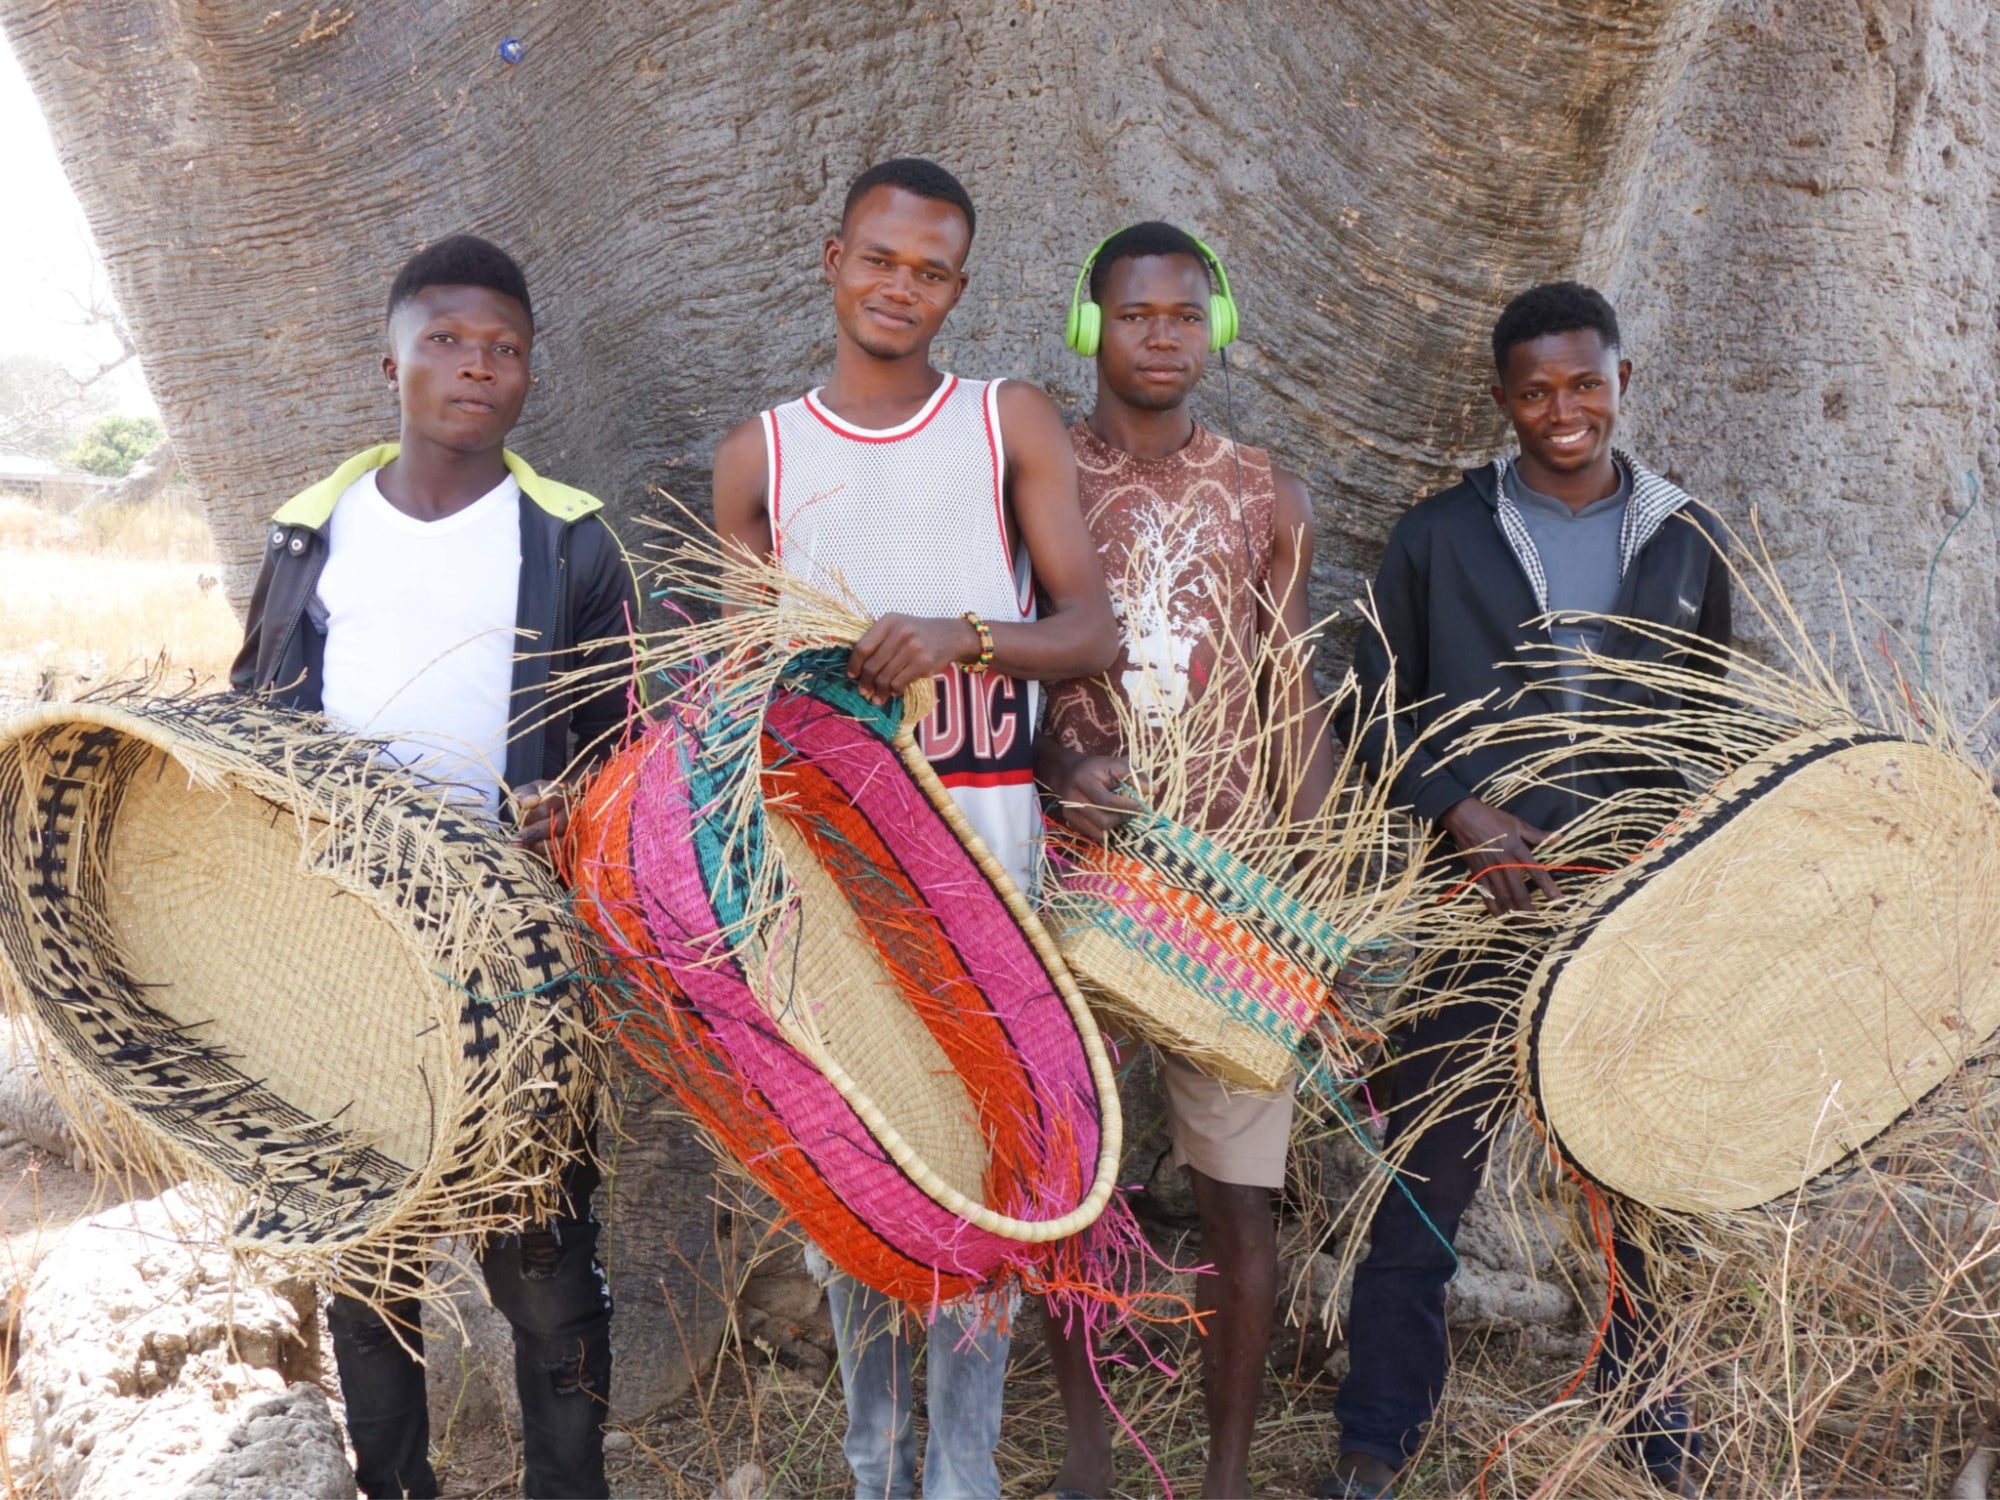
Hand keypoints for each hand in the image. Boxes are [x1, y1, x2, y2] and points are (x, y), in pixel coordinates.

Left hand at [512, 778, 568, 860]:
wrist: (546, 809)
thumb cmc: (534, 800)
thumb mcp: (526, 792)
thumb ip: (525, 794)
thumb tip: (530, 802)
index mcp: (562, 795)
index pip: (551, 805)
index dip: (534, 814)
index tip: (522, 820)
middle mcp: (574, 812)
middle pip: (560, 823)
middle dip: (536, 833)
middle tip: (517, 839)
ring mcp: (577, 829)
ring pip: (564, 840)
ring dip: (542, 846)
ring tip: (524, 847)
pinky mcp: (575, 844)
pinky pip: (565, 854)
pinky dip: (548, 856)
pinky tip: (534, 855)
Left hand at [846, 614, 980, 704]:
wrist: (951, 635)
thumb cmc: (919, 633)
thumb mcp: (898, 627)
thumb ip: (878, 640)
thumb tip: (857, 669)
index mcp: (888, 621)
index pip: (862, 647)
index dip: (854, 665)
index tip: (852, 675)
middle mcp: (900, 632)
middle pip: (872, 665)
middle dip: (865, 683)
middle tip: (864, 691)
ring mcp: (912, 648)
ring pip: (885, 677)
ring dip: (879, 691)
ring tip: (878, 697)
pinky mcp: (923, 663)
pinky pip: (899, 683)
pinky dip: (894, 691)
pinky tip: (894, 691)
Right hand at [1051, 754, 1143, 841]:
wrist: (1068, 772)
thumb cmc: (1097, 768)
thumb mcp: (1116, 765)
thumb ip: (1135, 777)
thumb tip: (1155, 791)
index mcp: (1084, 780)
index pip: (1107, 801)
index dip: (1126, 806)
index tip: (1141, 806)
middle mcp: (1073, 798)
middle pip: (1102, 820)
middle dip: (1121, 819)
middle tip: (1130, 812)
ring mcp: (1069, 812)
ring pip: (1097, 832)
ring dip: (1114, 827)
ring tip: (1120, 816)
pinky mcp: (1070, 821)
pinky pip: (1092, 834)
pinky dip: (1104, 831)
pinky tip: (1109, 819)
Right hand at [1440, 796, 1556, 913]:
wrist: (1464, 817)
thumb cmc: (1492, 818)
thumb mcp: (1517, 823)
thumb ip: (1537, 834)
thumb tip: (1559, 837)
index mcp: (1518, 850)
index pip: (1537, 873)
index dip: (1549, 889)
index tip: (1559, 902)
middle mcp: (1505, 864)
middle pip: (1519, 893)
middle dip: (1529, 910)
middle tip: (1538, 922)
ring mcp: (1490, 870)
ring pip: (1503, 897)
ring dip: (1514, 913)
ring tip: (1523, 924)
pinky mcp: (1477, 873)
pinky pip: (1486, 894)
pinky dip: (1493, 908)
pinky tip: (1500, 917)